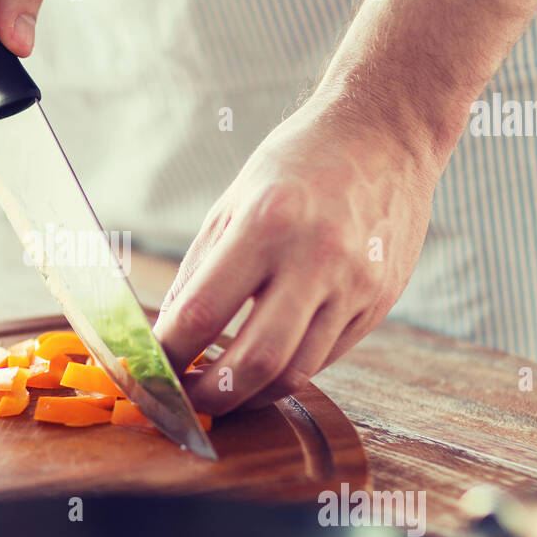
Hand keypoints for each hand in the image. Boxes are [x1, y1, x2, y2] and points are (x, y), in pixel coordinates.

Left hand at [153, 96, 441, 414]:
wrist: (386, 133)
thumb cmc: (299, 162)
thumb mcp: (234, 202)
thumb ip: (199, 271)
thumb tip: (168, 335)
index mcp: (266, 224)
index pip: (202, 313)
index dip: (168, 355)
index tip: (149, 370)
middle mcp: (316, 258)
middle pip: (255, 362)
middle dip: (210, 396)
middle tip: (185, 403)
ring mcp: (355, 285)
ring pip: (296, 373)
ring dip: (249, 395)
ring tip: (221, 392)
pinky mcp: (379, 303)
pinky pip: (325, 357)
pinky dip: (287, 371)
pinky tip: (264, 365)